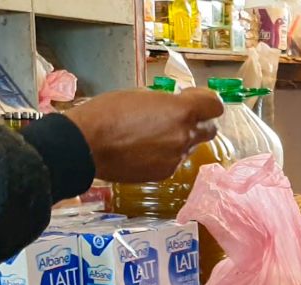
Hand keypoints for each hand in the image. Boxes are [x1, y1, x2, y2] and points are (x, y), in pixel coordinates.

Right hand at [65, 88, 223, 182]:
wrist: (85, 146)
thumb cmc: (107, 114)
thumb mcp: (140, 96)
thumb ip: (165, 103)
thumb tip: (174, 107)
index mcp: (181, 111)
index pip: (215, 106)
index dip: (207, 102)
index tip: (194, 99)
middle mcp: (184, 136)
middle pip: (209, 130)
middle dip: (198, 123)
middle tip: (180, 119)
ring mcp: (176, 157)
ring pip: (189, 147)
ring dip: (179, 140)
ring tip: (153, 135)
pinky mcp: (165, 173)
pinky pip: (173, 161)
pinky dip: (165, 155)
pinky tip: (143, 150)